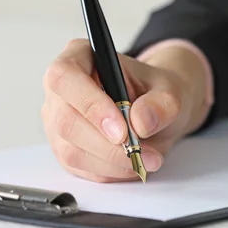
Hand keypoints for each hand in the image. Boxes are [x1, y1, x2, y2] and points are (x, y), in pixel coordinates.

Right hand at [41, 38, 208, 182]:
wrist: (156, 112)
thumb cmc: (155, 93)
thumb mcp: (170, 90)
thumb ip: (160, 103)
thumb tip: (141, 121)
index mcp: (78, 57)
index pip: (65, 77)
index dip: (89, 105)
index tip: (120, 130)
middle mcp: (60, 90)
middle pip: (66, 121)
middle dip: (106, 144)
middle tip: (141, 150)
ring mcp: (57, 121)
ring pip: (72, 150)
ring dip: (112, 161)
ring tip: (147, 158)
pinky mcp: (65, 149)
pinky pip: (81, 168)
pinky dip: (110, 171)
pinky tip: (131, 162)